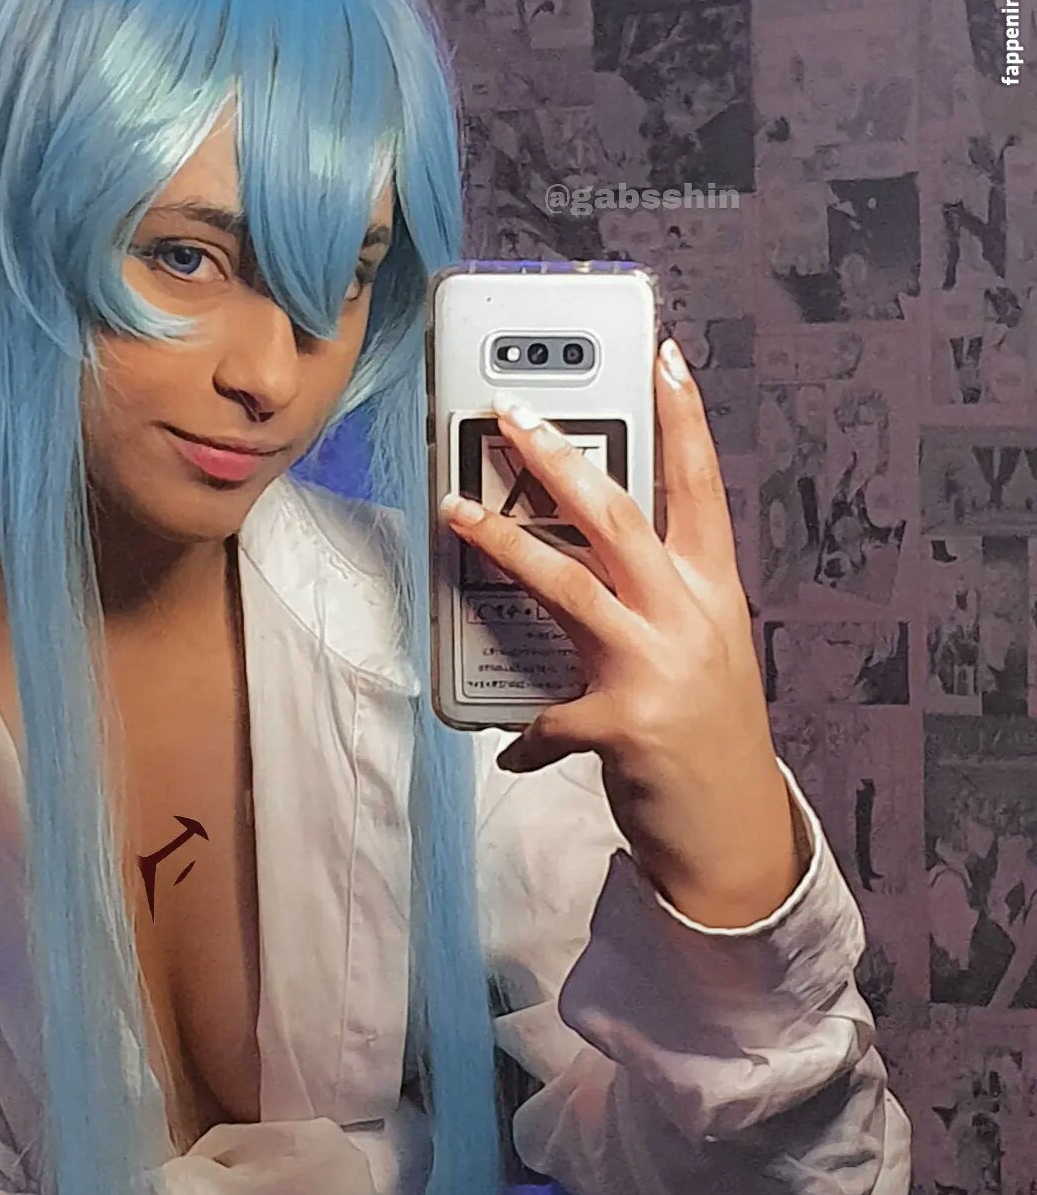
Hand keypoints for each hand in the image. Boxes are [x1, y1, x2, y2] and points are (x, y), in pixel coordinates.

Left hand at [438, 338, 803, 928]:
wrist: (738, 835)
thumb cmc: (712, 734)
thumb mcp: (705, 652)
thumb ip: (659, 599)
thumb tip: (586, 557)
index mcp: (713, 593)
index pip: (702, 488)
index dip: (686, 419)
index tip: (664, 358)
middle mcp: (689, 617)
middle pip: (619, 515)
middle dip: (560, 458)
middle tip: (511, 415)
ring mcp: (658, 666)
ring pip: (569, 582)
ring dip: (506, 542)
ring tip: (456, 511)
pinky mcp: (624, 722)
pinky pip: (546, 716)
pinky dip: (524, 734)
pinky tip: (514, 748)